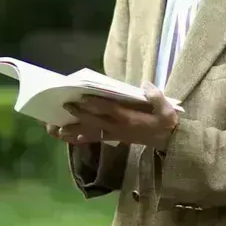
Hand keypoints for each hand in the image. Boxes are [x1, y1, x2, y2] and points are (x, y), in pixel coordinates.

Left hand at [54, 81, 179, 147]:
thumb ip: (156, 97)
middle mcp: (118, 127)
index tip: (82, 98)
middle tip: (65, 106)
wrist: (168, 140)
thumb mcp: (166, 109)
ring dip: (74, 131)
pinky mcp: (114, 138)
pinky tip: (70, 138)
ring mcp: (115, 134)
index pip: (108, 109)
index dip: (95, 104)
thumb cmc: (165, 121)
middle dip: (79, 114)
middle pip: (94, 120)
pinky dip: (82, 138)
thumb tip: (145, 85)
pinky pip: (95, 138)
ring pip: (91, 132)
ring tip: (58, 130)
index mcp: (128, 118)